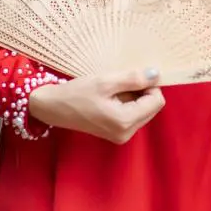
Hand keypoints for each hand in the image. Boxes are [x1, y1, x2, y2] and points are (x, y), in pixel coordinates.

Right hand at [27, 68, 164, 143]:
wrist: (53, 107)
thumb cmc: (76, 93)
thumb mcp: (105, 81)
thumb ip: (133, 78)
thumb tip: (156, 74)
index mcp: (125, 122)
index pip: (157, 101)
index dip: (150, 85)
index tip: (132, 76)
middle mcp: (127, 133)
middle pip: (152, 107)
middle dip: (142, 92)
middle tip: (120, 83)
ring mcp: (122, 135)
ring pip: (143, 110)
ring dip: (134, 97)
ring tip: (113, 91)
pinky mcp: (117, 133)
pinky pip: (133, 115)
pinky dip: (127, 103)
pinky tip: (110, 98)